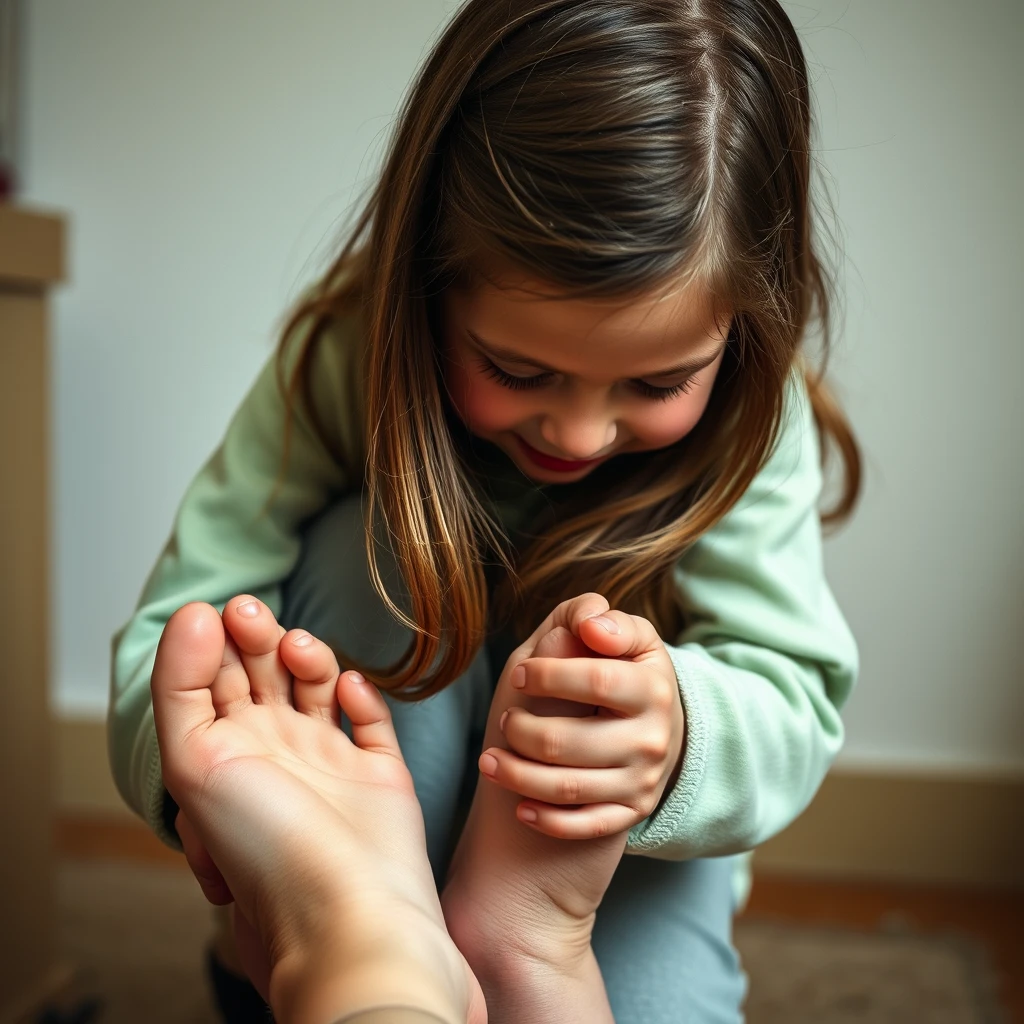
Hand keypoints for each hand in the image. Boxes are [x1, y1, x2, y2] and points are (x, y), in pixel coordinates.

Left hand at [150, 599, 483, 1023]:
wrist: (350, 911)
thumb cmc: (266, 844)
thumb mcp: (194, 759)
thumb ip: (182, 683)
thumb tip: (195, 613)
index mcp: (225, 759)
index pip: (214, 683)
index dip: (215, 642)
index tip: (223, 611)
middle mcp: (274, 758)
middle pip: (263, 676)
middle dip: (257, 638)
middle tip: (254, 613)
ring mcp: (328, 765)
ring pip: (316, 687)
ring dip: (307, 656)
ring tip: (301, 650)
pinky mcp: (378, 775)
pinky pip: (368, 720)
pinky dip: (359, 694)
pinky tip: (349, 686)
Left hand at [479, 593, 684, 839]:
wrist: (652, 726)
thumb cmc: (616, 670)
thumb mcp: (614, 634)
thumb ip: (594, 617)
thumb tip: (590, 624)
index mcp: (651, 686)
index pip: (596, 679)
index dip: (548, 676)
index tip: (520, 675)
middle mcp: (653, 737)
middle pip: (569, 740)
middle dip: (522, 730)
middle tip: (505, 721)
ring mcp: (643, 779)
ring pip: (568, 787)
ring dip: (517, 775)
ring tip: (488, 760)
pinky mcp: (631, 812)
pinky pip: (585, 827)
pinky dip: (547, 819)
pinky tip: (520, 805)